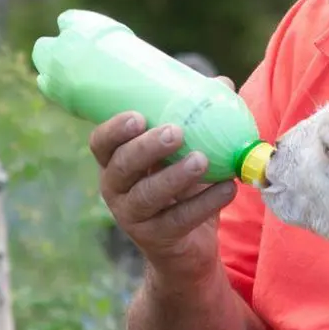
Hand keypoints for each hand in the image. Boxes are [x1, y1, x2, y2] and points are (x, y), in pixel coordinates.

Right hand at [89, 76, 239, 283]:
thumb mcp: (186, 150)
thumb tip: (223, 83)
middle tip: (176, 132)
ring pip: (147, 195)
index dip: (114, 130)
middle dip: (147, 147)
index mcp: (116, 160)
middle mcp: (116, 188)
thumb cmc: (182, 186)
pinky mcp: (156, 239)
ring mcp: (132, 216)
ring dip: (175, 175)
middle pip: (121, 166)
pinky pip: (178, 220)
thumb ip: (199, 119)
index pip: (101, 142)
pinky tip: (227, 187)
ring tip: (203, 160)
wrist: (188, 246)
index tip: (138, 116)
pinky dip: (205, 202)